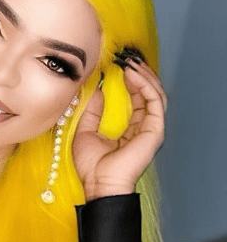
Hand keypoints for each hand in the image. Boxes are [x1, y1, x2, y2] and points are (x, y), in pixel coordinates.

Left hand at [72, 51, 166, 201]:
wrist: (98, 184)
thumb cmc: (91, 165)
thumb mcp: (85, 130)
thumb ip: (92, 111)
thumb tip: (98, 90)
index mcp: (130, 129)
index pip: (137, 98)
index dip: (130, 79)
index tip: (118, 64)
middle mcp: (144, 127)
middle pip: (149, 93)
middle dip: (139, 72)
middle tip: (126, 57)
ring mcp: (151, 129)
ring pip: (156, 94)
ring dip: (144, 75)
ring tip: (129, 61)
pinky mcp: (155, 130)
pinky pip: (155, 101)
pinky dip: (145, 84)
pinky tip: (131, 73)